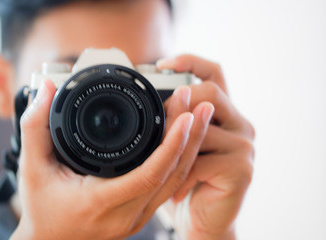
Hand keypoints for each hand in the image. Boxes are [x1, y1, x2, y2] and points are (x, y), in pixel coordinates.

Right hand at [10, 79, 213, 239]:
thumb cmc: (40, 209)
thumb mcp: (32, 168)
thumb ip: (36, 127)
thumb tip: (48, 90)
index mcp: (102, 202)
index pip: (149, 173)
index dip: (172, 144)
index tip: (185, 113)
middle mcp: (126, 213)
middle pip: (172, 174)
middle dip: (190, 137)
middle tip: (199, 103)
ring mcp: (137, 216)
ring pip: (176, 181)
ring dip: (191, 147)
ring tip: (199, 116)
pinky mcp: (141, 214)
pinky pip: (169, 187)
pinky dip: (181, 161)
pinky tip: (186, 140)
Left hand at [157, 55, 254, 239]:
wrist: (202, 219)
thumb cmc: (186, 180)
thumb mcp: (177, 146)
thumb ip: (172, 122)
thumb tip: (144, 98)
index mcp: (223, 113)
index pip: (214, 73)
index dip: (190, 61)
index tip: (161, 64)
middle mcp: (239, 124)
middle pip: (210, 93)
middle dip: (178, 105)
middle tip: (156, 125)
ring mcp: (244, 146)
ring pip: (203, 128)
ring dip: (175, 145)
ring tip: (157, 162)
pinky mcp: (242, 170)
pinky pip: (203, 162)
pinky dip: (182, 176)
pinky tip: (174, 190)